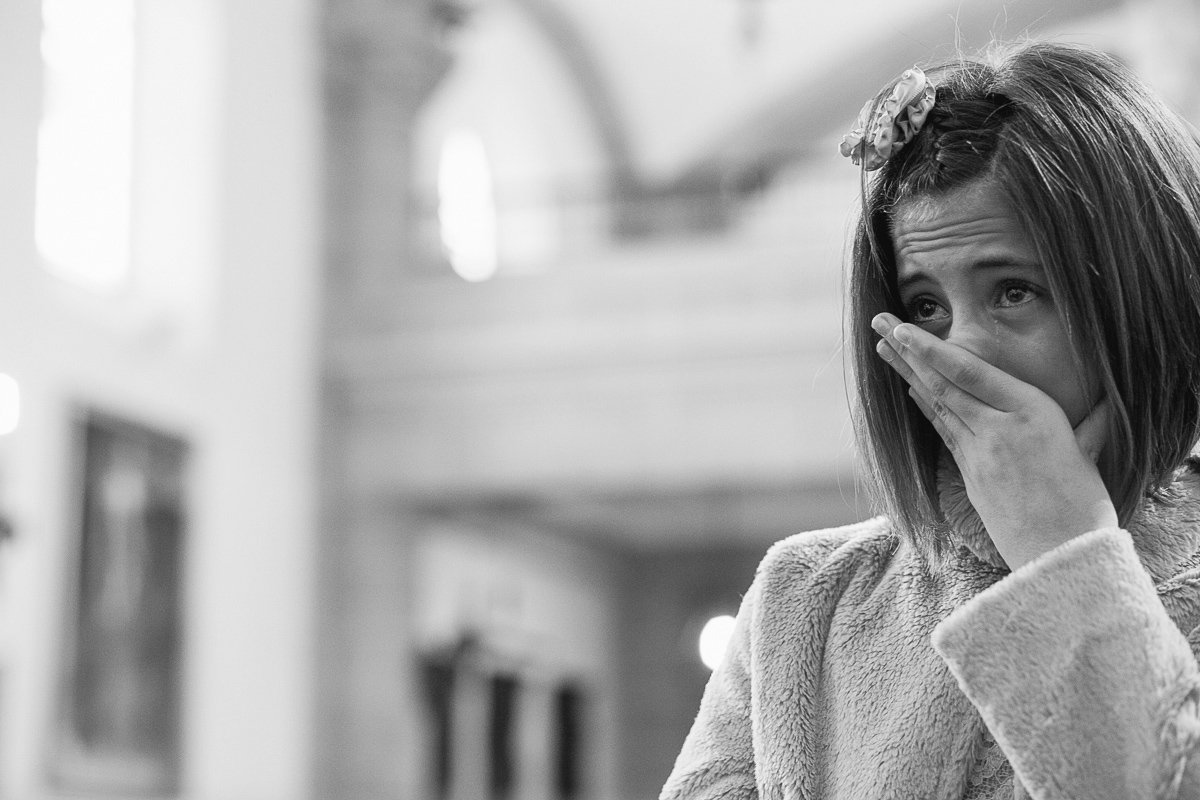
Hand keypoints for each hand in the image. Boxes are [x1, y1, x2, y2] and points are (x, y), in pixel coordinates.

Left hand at [872, 312, 1116, 569]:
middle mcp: (1001, 427)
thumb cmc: (1084, 507)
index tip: (905, 330)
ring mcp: (979, 452)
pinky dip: (926, 406)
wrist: (1064, 557)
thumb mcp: (1089, 456)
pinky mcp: (969, 475)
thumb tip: (1106, 406)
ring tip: (883, 347)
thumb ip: (1090, 426)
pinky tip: (910, 389)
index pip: (971, 372)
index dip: (934, 349)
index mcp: (1035, 412)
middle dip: (909, 351)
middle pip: (945, 382)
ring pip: (938, 402)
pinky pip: (943, 430)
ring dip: (908, 372)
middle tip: (879, 322)